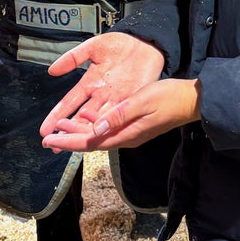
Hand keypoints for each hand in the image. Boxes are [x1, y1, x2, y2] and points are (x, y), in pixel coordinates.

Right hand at [40, 33, 164, 148]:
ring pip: (99, 120)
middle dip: (67, 132)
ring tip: (73, 145)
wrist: (145, 41)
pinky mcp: (133, 100)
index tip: (44, 130)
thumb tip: (51, 70)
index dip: (56, 116)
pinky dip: (111, 125)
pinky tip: (101, 135)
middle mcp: (101, 96)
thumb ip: (73, 57)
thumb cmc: (119, 44)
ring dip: (86, 133)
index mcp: (90, 83)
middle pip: (81, 118)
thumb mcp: (93, 47)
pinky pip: (121, 115)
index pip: (69, 103)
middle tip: (52, 145)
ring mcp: (117, 100)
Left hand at [43, 77, 200, 152]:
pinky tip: (87, 117)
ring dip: (79, 131)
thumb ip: (119, 115)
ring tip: (61, 126)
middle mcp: (125, 137)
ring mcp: (130, 133)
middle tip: (48, 136)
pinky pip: (108, 129)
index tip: (50, 140)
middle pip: (91, 142)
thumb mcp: (142, 102)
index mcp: (125, 133)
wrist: (191, 101)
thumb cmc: (169, 98)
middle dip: (69, 139)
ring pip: (98, 136)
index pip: (90, 142)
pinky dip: (94, 124)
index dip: (68, 141)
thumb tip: (96, 129)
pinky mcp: (134, 126)